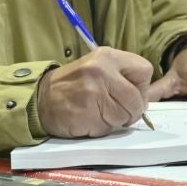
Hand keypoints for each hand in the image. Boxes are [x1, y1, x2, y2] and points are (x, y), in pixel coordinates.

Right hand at [37, 47, 153, 136]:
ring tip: (98, 113)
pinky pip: (108, 128)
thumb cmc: (75, 85)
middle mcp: (101, 71)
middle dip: (131, 110)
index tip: (129, 93)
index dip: (141, 87)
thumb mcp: (99, 67)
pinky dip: (101, 128)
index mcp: (108, 57)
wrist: (40, 97)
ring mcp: (93, 93)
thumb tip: (145, 97)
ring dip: (115, 121)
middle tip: (115, 110)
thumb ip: (123, 76)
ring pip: (124, 116)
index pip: (145, 71)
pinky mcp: (86, 114)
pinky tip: (89, 119)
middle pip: (137, 99)